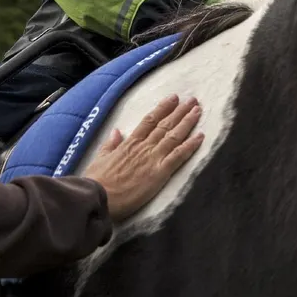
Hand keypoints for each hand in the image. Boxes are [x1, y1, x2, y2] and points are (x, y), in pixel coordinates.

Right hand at [81, 94, 203, 221]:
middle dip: (180, 111)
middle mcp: (143, 147)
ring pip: (174, 136)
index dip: (163, 108)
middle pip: (165, 124)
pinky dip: (190, 145)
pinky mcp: (159, 173)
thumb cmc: (96, 181)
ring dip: (187, 122)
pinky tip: (200, 136)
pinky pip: (178, 156)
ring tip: (198, 110)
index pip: (149, 120)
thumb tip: (117, 131)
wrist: (97, 197)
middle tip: (193, 100)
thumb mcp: (100, 158)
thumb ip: (110, 144)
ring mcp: (153, 158)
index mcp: (129, 143)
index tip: (173, 98)